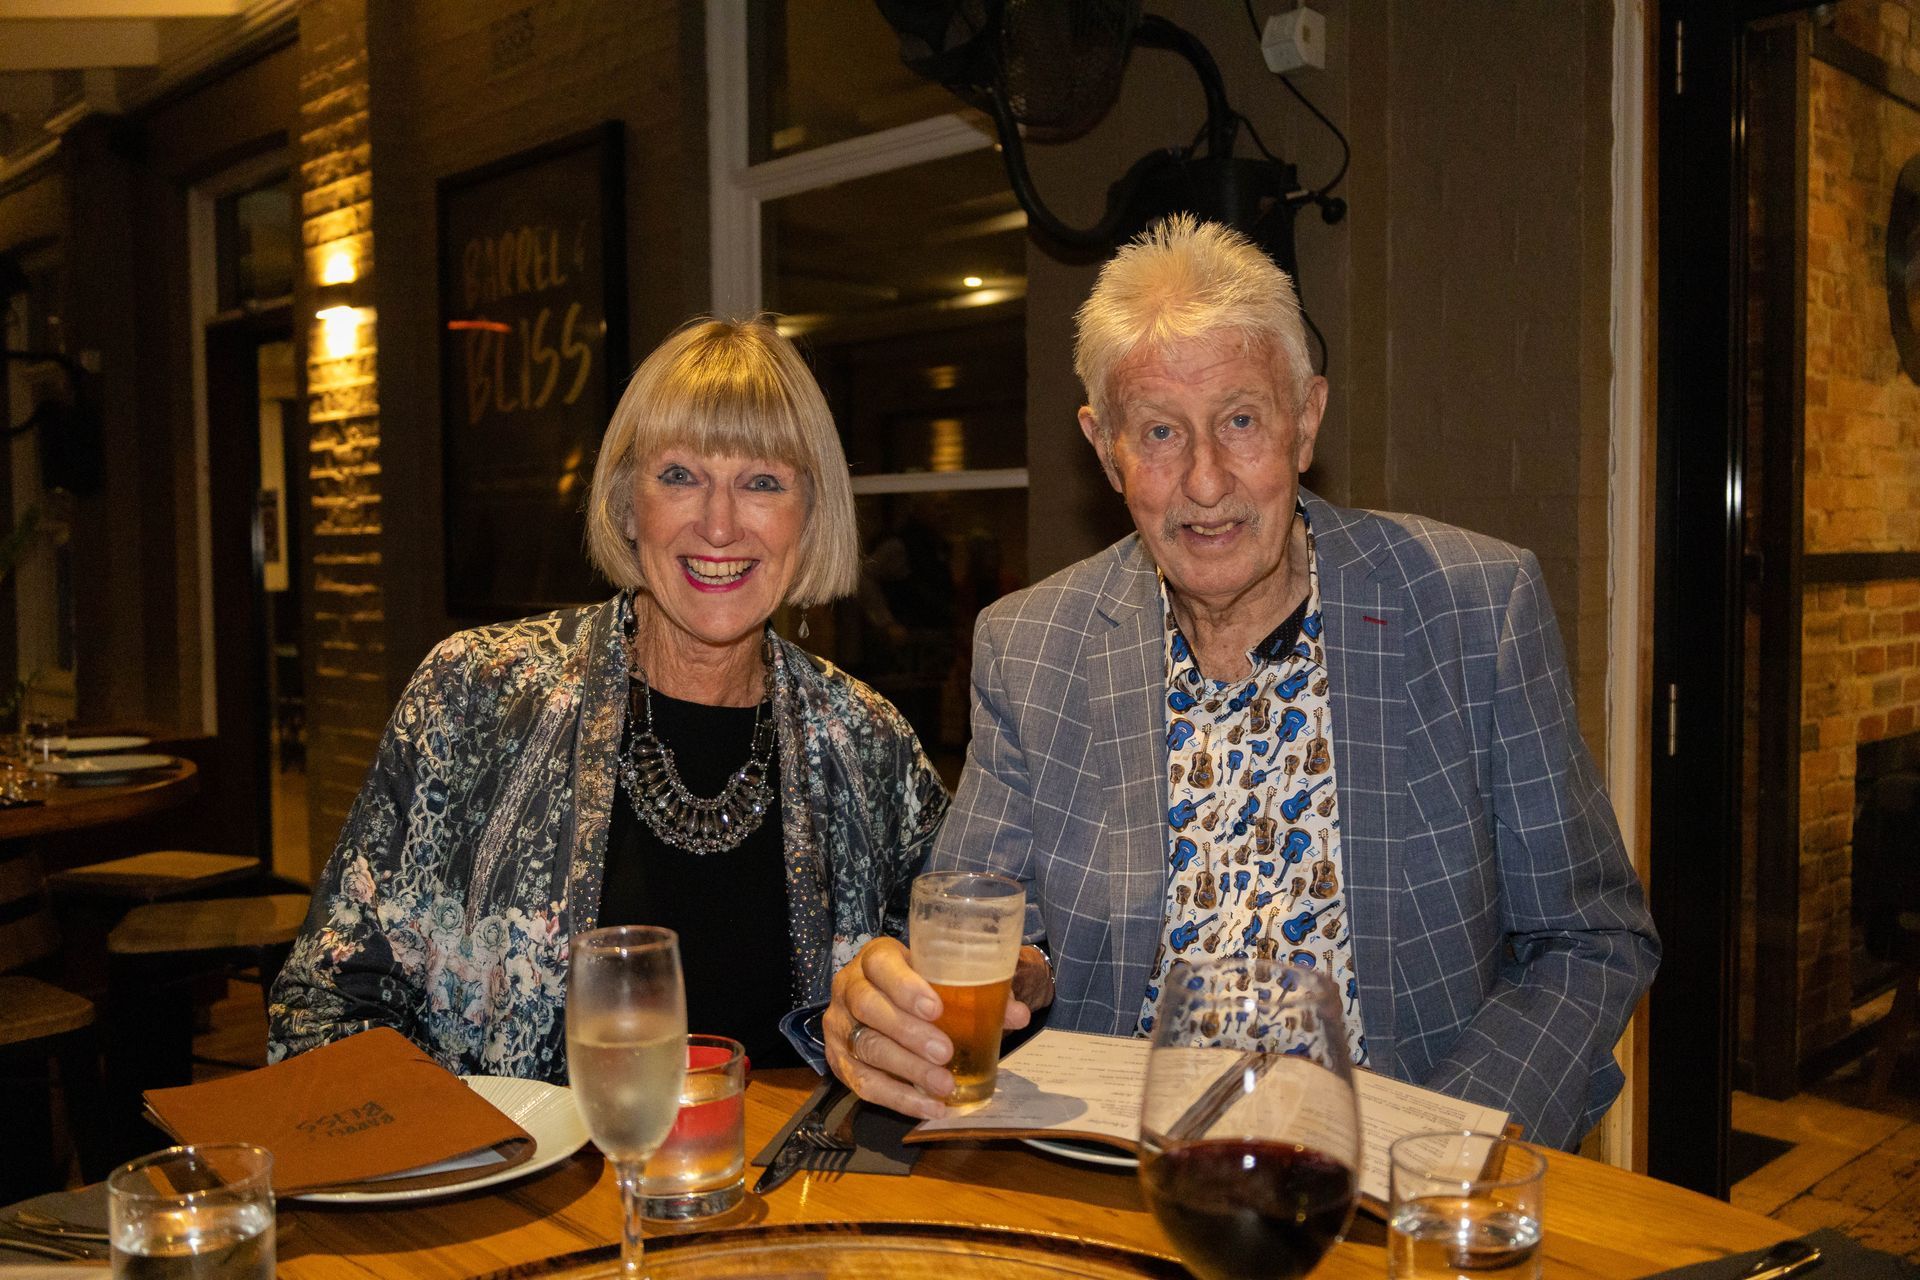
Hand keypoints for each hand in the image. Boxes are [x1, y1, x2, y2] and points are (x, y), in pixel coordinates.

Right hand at [825, 936, 1040, 1117]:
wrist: (881, 998)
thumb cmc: (919, 985)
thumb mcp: (942, 976)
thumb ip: (978, 991)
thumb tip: (1018, 1014)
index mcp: (875, 959)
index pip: (881, 966)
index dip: (905, 987)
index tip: (936, 1008)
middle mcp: (849, 988)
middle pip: (870, 1008)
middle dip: (909, 1033)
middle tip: (945, 1052)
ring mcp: (839, 1025)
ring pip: (866, 1048)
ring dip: (907, 1069)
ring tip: (943, 1085)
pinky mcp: (837, 1060)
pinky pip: (863, 1084)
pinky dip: (899, 1099)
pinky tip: (930, 1107)